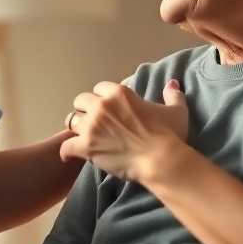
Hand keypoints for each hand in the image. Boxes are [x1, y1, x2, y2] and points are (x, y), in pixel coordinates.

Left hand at [61, 79, 188, 180]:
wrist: (161, 160)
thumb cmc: (169, 135)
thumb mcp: (176, 111)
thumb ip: (172, 95)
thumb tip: (172, 84)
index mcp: (119, 93)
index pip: (99, 88)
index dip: (102, 97)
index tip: (107, 108)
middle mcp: (101, 106)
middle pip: (81, 101)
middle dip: (85, 110)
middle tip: (93, 122)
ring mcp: (92, 126)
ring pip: (71, 121)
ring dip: (76, 128)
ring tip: (81, 136)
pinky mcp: (86, 146)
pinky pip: (66, 146)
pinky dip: (67, 151)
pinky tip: (69, 155)